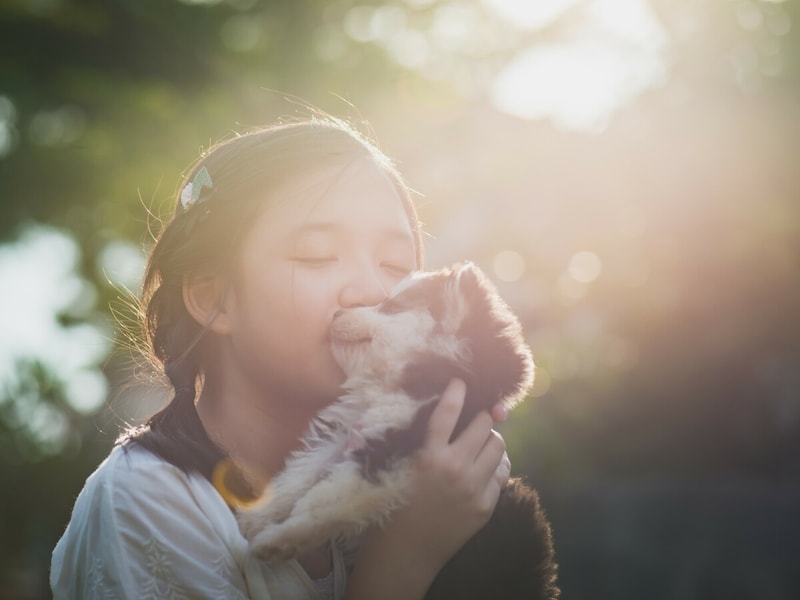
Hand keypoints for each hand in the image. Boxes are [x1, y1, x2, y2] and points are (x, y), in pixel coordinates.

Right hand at [345, 377, 509, 599]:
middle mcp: (453, 469)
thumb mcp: (396, 466)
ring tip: (478, 443)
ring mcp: (473, 488)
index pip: (447, 413)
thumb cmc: (393, 504)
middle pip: (483, 424)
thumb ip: (416, 439)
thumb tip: (440, 414)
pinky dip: (495, 464)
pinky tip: (483, 466)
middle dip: (480, 417)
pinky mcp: (485, 506)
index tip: (461, 381)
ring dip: (489, 438)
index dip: (457, 392)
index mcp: (427, 456)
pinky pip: (502, 472)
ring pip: (498, 445)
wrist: (404, 553)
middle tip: (473, 418)